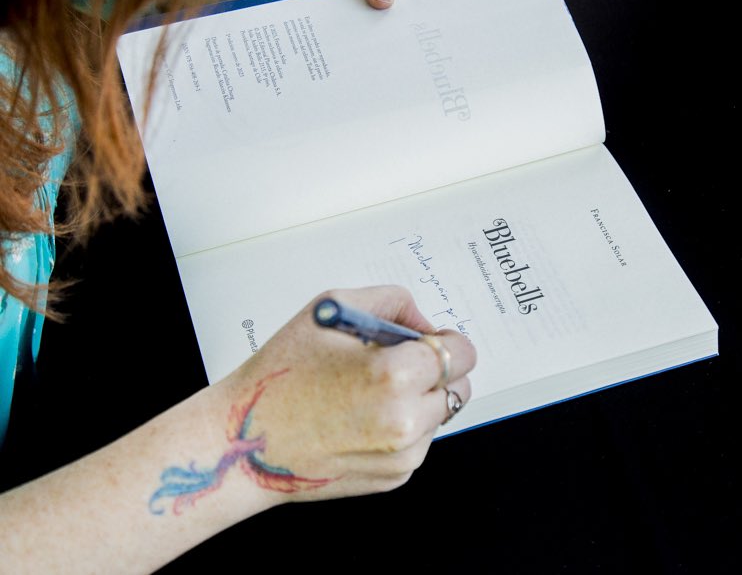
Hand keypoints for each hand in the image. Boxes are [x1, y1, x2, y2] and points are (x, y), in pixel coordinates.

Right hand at [217, 286, 474, 505]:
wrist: (243, 444)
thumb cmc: (281, 374)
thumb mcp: (332, 309)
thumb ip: (392, 302)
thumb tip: (427, 324)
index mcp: (395, 375)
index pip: (461, 352)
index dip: (445, 341)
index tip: (428, 340)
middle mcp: (405, 420)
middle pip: (459, 385)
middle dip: (435, 371)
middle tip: (396, 364)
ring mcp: (402, 454)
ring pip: (439, 414)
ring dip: (418, 399)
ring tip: (367, 394)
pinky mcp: (394, 478)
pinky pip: (418, 441)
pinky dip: (402, 427)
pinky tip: (360, 419)